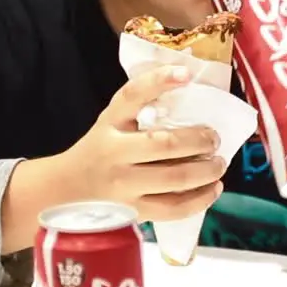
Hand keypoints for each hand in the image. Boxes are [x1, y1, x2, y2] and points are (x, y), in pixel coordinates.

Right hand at [57, 65, 227, 221]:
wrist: (66, 188)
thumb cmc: (101, 148)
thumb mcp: (113, 120)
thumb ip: (142, 105)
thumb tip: (188, 83)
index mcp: (110, 123)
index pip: (132, 95)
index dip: (160, 81)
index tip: (186, 74)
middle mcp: (115, 154)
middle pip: (166, 144)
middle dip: (200, 140)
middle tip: (215, 138)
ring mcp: (124, 186)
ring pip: (175, 178)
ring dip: (207, 170)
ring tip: (219, 163)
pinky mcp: (134, 212)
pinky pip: (174, 208)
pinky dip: (201, 199)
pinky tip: (213, 188)